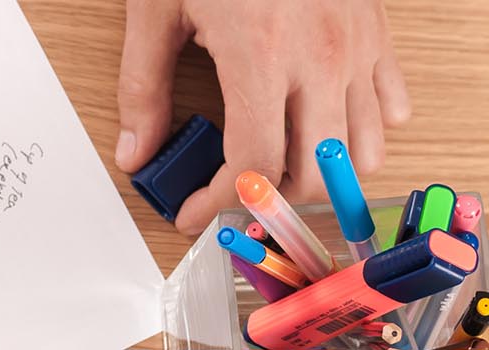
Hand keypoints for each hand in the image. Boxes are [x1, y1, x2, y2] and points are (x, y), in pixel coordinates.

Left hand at [116, 0, 411, 233]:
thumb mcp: (157, 11)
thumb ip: (142, 87)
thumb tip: (136, 152)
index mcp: (259, 55)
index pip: (251, 163)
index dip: (219, 204)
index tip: (192, 214)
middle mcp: (319, 57)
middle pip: (313, 172)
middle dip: (270, 199)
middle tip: (233, 197)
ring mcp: (356, 46)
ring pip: (364, 151)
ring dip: (322, 174)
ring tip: (278, 170)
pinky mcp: (376, 34)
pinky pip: (392, 105)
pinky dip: (365, 132)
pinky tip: (324, 126)